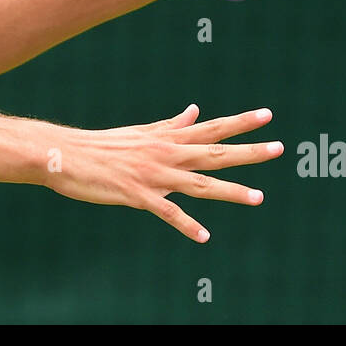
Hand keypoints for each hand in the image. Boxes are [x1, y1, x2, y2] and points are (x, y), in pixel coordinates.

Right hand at [41, 104, 282, 241]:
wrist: (66, 153)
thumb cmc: (103, 145)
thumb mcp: (142, 132)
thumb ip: (171, 124)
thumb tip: (195, 109)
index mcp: (167, 138)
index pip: (211, 127)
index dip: (240, 122)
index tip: (267, 115)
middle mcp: (166, 153)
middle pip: (214, 152)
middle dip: (248, 151)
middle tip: (279, 147)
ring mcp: (153, 174)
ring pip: (199, 183)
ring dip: (230, 191)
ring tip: (258, 197)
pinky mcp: (137, 195)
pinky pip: (167, 212)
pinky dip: (186, 225)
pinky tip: (204, 236)